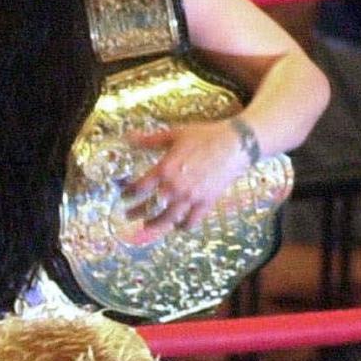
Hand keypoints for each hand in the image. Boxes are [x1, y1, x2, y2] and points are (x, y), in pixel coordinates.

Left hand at [123, 120, 250, 232]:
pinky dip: (183, 226)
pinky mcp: (207, 203)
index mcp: (165, 169)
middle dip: (137, 212)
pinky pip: (192, 221)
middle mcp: (176, 186)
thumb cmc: (205, 136)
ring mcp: (192, 197)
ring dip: (156, 224)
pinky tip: (177, 226)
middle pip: (151, 206)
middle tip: (129, 216)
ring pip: (169, 218)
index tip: (124, 195)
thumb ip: (151, 139)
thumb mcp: (174, 134)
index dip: (129, 193)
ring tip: (147, 226)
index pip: (140, 187)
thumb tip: (130, 137)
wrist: (235, 144)